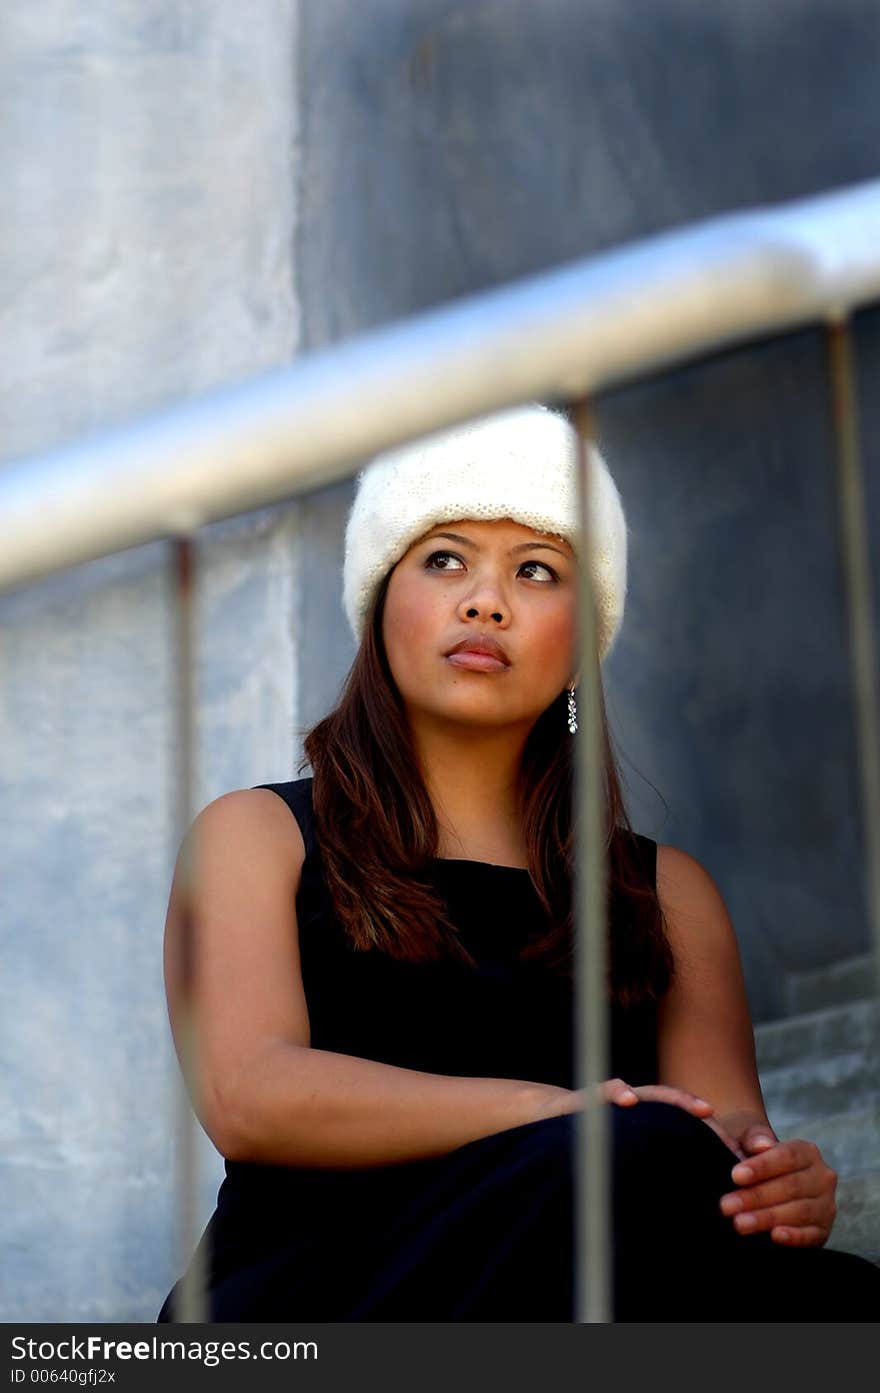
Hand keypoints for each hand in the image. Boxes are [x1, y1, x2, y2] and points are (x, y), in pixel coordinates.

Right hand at [540, 1080, 743, 1156]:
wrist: (548, 1116)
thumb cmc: (590, 1144)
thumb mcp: (623, 1155)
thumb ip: (649, 1168)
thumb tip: (680, 1214)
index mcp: (647, 1122)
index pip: (686, 1126)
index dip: (712, 1138)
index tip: (740, 1160)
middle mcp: (637, 1105)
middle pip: (679, 1108)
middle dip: (709, 1120)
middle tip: (735, 1139)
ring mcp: (616, 1098)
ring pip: (653, 1094)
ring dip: (677, 1101)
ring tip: (703, 1108)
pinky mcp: (590, 1097)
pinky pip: (605, 1091)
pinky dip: (618, 1093)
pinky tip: (628, 1100)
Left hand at [718, 1126, 837, 1246]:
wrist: (769, 1187)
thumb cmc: (757, 1164)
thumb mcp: (752, 1145)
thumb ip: (755, 1138)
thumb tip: (762, 1144)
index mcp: (807, 1152)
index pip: (787, 1156)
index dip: (762, 1166)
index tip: (735, 1176)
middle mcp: (822, 1177)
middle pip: (791, 1186)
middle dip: (756, 1197)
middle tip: (727, 1206)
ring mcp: (826, 1205)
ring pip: (799, 1211)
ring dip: (767, 1218)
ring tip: (740, 1223)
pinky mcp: (822, 1231)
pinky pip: (811, 1235)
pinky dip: (794, 1237)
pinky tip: (774, 1236)